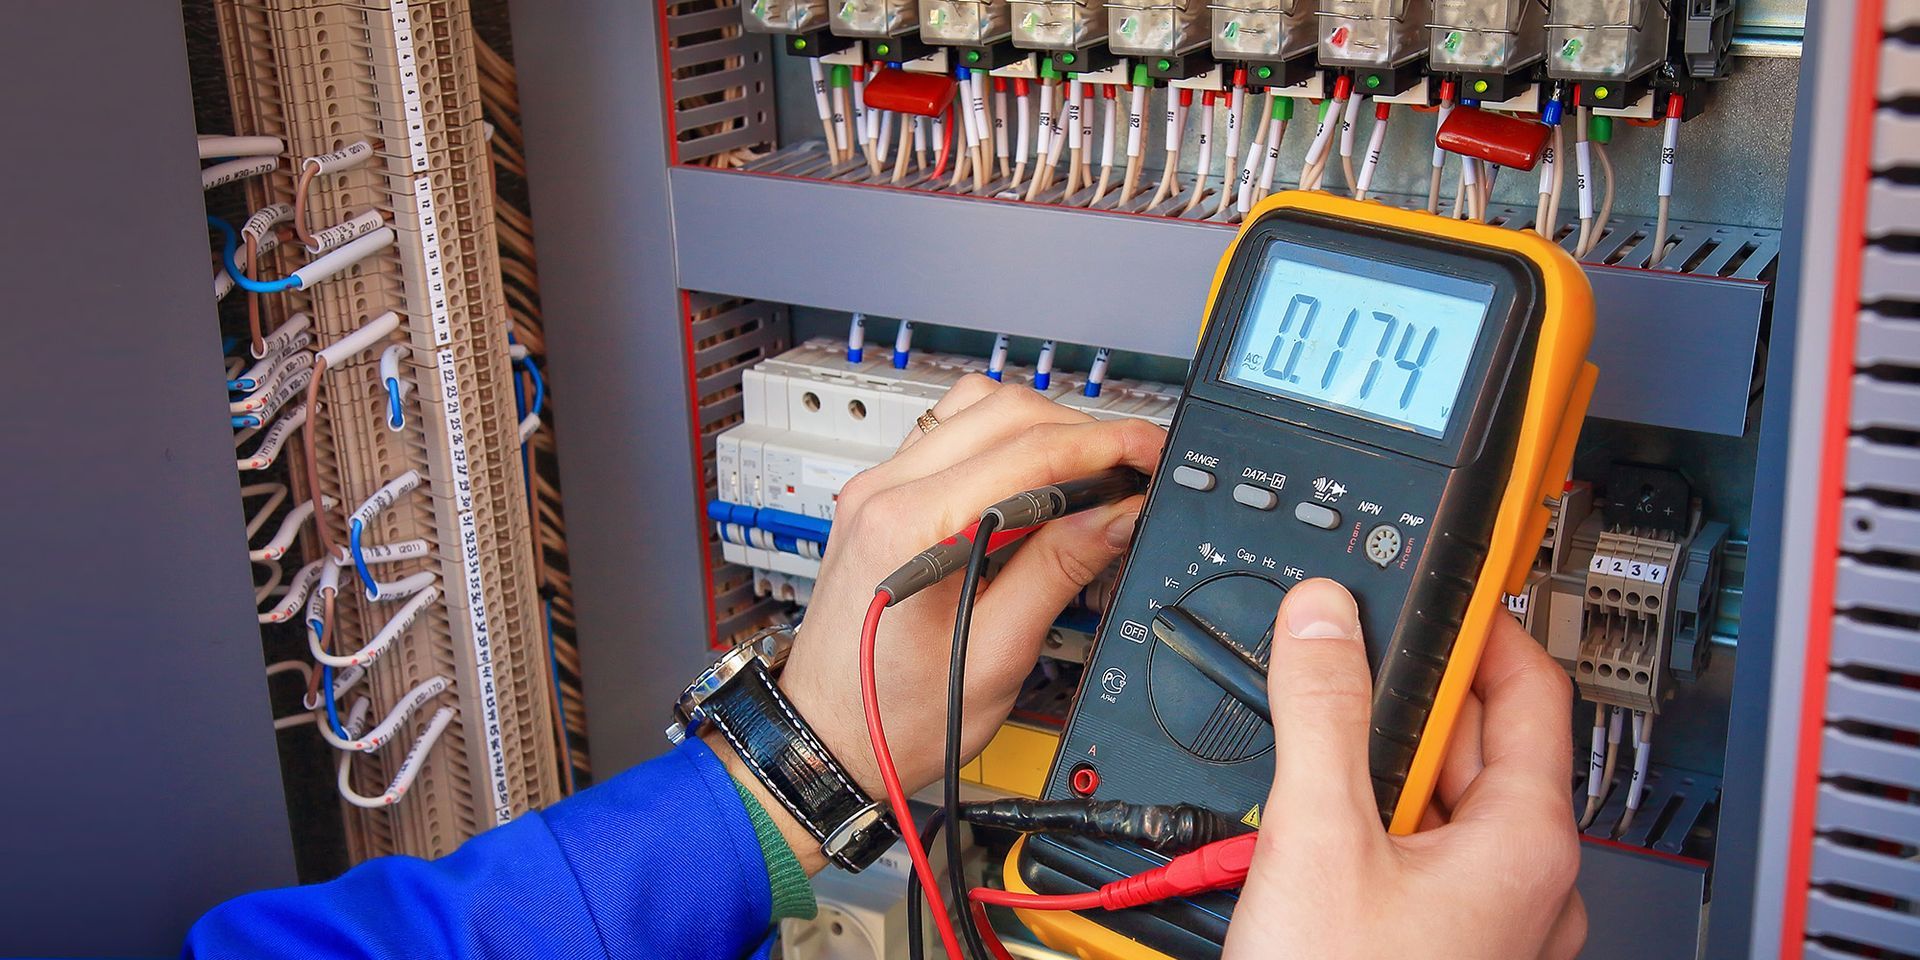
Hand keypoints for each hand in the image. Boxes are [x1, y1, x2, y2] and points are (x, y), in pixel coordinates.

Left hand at [777, 375, 1163, 800]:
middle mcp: (884, 491)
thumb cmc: (895, 715)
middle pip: (1003, 409)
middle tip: (1131, 469)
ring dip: (1040, 429)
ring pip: (975, 409)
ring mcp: (876, 488)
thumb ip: (1060, 570)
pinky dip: (1002, 444)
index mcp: (911, 527)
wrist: (827, 736)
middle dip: (1080, 430)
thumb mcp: (999, 654)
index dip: (1104, 444)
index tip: (1149, 453)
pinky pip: (950, 435)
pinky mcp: (880, 497)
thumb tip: (1118, 513)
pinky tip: (1033, 486)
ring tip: (1087, 477)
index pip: (1028, 449)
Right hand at [1222, 579, 1585, 959]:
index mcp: (1528, 843)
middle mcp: (1530, 885)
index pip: (1530, 685)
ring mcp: (1495, 923)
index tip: (1429, 593)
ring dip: (1383, 777)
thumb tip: (1323, 619)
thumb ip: (1322, 714)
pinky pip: (1427, 862)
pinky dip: (1379, 832)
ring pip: (1447, 809)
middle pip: (1479, 745)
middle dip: (1404, 707)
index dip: (1476, 625)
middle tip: (1337, 682)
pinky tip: (1322, 844)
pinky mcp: (1451, 947)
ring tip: (1315, 785)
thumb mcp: (1318, 838)